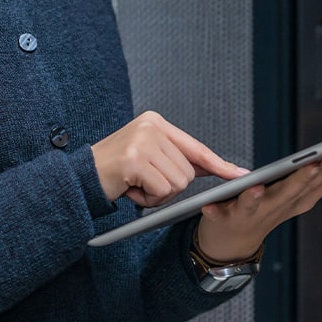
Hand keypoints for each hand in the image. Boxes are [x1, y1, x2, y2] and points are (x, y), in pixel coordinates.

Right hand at [92, 111, 248, 207]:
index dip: (219, 164)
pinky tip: (130, 189)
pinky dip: (147, 199)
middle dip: (168, 187)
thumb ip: (178, 160)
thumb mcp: (150, 158)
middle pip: (188, 172)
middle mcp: (151, 126)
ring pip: (177, 183)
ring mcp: (142, 141)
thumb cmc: (116, 171)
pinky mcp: (134, 160)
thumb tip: (215, 168)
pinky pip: (161, 191)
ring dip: (157, 195)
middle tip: (143, 183)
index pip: (196, 147)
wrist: (80, 178)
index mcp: (156, 122)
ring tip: (136, 185)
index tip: (241, 175)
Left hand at [193, 153, 321, 262]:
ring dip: (257, 199)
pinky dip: (215, 212)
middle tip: (317, 164)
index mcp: (292, 201)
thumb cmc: (264, 211)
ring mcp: (249, 216)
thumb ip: (319, 180)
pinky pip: (219, 215)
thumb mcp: (296, 197)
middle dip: (304, 179)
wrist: (229, 246)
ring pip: (256, 205)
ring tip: (257, 188)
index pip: (317, 185)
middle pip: (291, 193)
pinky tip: (210, 206)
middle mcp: (274, 209)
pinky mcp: (224, 219)